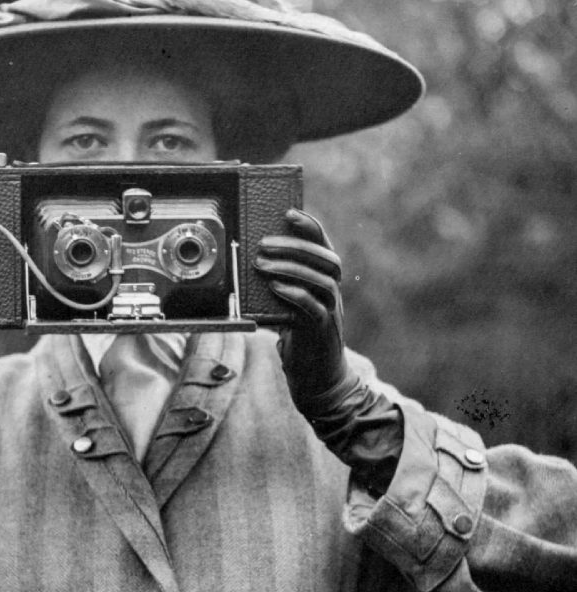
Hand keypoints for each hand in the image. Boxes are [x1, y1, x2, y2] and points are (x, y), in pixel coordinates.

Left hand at [254, 209, 349, 409]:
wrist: (319, 379)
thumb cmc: (301, 339)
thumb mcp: (291, 306)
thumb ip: (282, 286)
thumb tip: (257, 262)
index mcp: (327, 282)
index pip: (324, 246)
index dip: (310, 227)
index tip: (289, 212)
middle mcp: (334, 293)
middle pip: (325, 259)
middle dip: (295, 245)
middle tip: (264, 242)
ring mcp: (331, 312)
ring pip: (320, 280)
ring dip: (290, 267)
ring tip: (262, 263)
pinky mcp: (322, 331)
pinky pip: (313, 308)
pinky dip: (294, 294)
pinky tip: (275, 288)